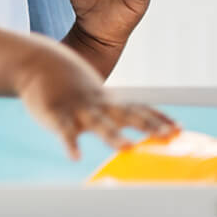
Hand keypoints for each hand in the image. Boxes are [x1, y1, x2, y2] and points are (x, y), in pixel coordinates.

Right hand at [11, 43, 175, 158]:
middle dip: (147, 126)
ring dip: (112, 135)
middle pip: (126, 115)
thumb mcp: (94, 92)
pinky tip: (75, 156)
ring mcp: (77, 109)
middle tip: (167, 136)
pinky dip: (70, 143)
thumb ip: (112, 107)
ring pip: (97, 123)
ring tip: (126, 147)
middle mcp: (97, 104)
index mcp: (107, 101)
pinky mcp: (54, 114)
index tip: (179, 129)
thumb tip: (129, 118)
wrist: (37, 61)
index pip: (138, 108)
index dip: (158, 118)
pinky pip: (63, 131)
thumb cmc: (67, 81)